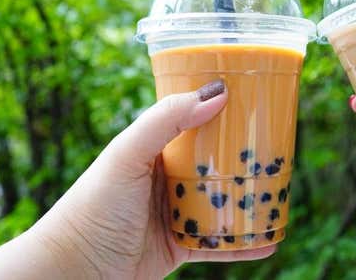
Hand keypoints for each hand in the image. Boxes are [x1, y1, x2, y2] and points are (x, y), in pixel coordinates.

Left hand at [0, 80, 274, 278]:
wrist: (73, 271)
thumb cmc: (93, 207)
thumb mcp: (127, 155)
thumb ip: (165, 120)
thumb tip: (216, 93)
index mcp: (156, 149)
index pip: (197, 123)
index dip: (225, 113)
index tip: (258, 105)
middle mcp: (169, 178)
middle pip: (218, 164)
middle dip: (247, 159)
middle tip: (281, 152)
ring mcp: (177, 212)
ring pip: (223, 203)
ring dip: (251, 201)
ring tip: (282, 195)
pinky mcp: (182, 245)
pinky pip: (220, 243)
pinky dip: (245, 243)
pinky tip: (268, 241)